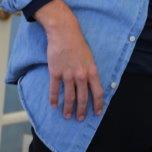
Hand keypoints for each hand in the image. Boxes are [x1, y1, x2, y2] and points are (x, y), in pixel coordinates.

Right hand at [35, 0, 103, 120]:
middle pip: (82, 98)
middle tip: (80, 119)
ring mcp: (67, 74)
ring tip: (67, 116)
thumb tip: (92, 85)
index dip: (98, 104)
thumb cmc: (78, 43)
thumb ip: (90, 71)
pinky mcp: (55, 72)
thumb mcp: (90, 57)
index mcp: (92, 71)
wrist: (64, 32)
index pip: (98, 92)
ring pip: (69, 96)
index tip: (97, 113)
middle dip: (82, 111)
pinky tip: (53, 106)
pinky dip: (54, 99)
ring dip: (68, 108)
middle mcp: (81, 75)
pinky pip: (55, 89)